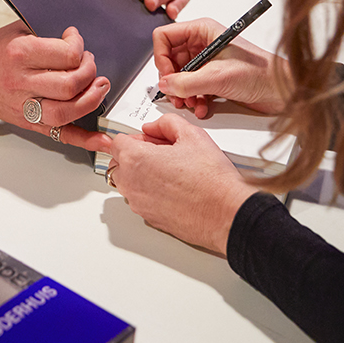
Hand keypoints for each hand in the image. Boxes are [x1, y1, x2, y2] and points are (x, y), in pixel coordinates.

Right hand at [0, 23, 112, 152]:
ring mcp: (25, 107)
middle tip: (89, 64)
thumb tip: (77, 41)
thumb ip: (49, 35)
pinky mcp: (29, 123)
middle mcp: (23, 82)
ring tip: (99, 88)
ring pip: (67, 112)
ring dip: (91, 100)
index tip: (76, 41)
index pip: (67, 55)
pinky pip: (60, 135)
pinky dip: (84, 139)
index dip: (79, 46)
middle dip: (89, 73)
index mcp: (21, 54)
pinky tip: (102, 140)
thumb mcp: (20, 31)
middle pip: (69, 86)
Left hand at [105, 115, 256, 254]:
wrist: (226, 213)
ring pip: (129, 183)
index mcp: (136, 160)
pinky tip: (176, 187)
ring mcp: (139, 204)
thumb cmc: (212, 180)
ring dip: (142, 174)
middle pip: (119, 163)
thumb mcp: (192, 134)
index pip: (117, 142)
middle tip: (162, 152)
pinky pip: (142, 200)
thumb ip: (166, 124)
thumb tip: (153, 127)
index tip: (149, 138)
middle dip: (136, 155)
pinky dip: (151, 192)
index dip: (136, 137)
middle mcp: (132, 184)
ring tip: (171, 170)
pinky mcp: (150, 218)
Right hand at [152, 18, 283, 117]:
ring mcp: (207, 61)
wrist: (283, 91)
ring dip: (182, 93)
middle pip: (170, 59)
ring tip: (191, 103)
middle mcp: (202, 43)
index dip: (161, 57)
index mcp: (202, 31)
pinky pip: (192, 87)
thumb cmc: (261, 73)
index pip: (165, 36)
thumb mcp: (218, 77)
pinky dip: (194, 99)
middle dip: (172, 80)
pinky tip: (203, 107)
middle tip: (178, 95)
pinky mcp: (213, 77)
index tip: (168, 76)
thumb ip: (187, 82)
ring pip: (179, 76)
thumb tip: (165, 85)